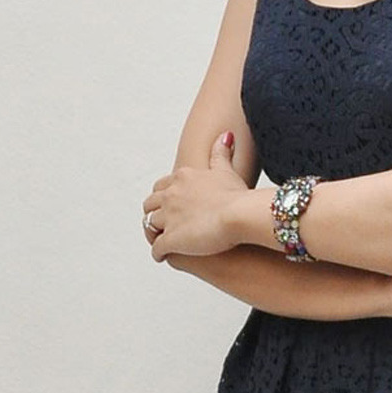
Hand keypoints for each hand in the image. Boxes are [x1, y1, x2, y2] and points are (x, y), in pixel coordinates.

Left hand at [142, 133, 245, 259]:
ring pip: (150, 225)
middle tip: (161, 224)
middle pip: (150, 204)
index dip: (163, 197)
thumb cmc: (237, 195)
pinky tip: (163, 256)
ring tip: (162, 241)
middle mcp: (170, 195)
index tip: (169, 204)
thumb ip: (222, 153)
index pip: (161, 187)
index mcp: (181, 179)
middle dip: (154, 214)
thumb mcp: (227, 170)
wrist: (241, 214)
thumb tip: (226, 136)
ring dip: (154, 233)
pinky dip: (158, 252)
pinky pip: (157, 248)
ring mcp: (169, 218)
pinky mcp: (171, 239)